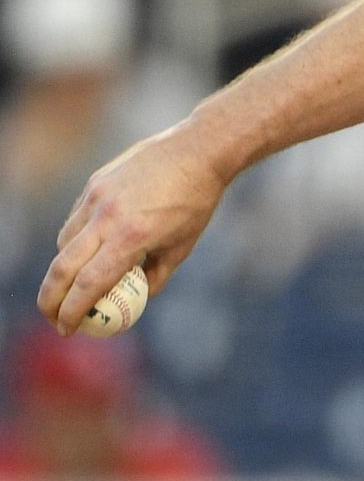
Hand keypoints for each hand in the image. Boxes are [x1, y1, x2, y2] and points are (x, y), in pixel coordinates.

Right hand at [38, 130, 232, 334]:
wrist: (197, 150)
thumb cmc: (195, 202)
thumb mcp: (182, 246)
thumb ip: (155, 276)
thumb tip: (135, 300)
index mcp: (132, 237)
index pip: (88, 284)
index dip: (71, 312)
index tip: (67, 329)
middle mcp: (107, 217)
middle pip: (62, 268)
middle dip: (50, 300)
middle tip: (54, 317)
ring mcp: (97, 197)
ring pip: (64, 243)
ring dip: (63, 268)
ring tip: (76, 282)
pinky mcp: (94, 183)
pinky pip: (74, 219)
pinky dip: (75, 239)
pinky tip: (90, 245)